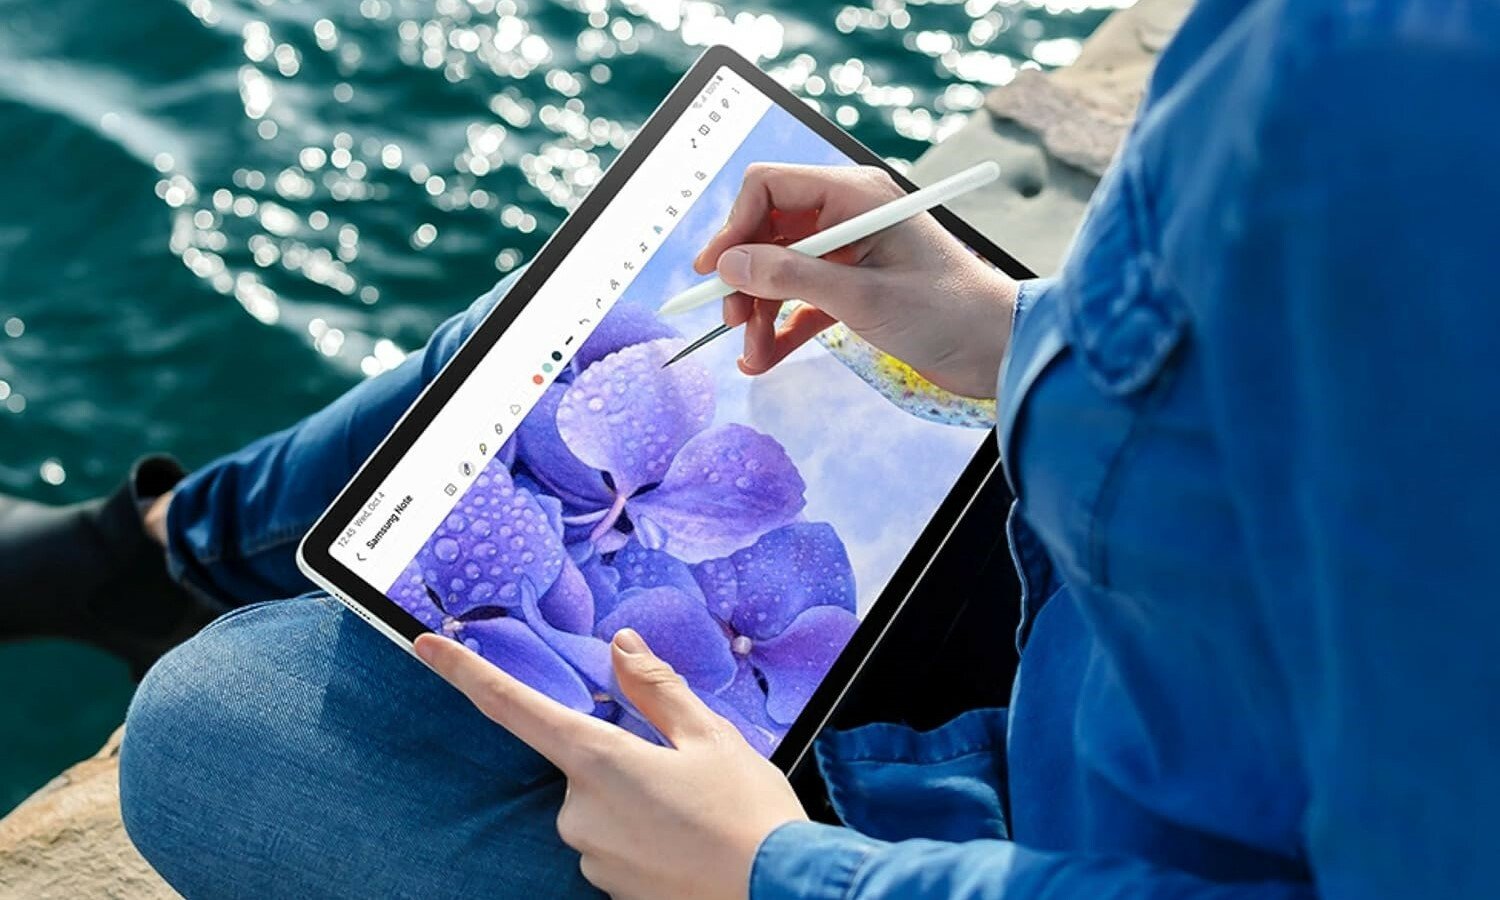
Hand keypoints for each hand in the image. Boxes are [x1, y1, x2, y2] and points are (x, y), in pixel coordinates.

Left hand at [414, 628, 806, 899]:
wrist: (779, 893)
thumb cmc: (748, 814)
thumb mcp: (710, 735)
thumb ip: (656, 687)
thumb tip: (621, 645)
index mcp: (599, 759)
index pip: (514, 706)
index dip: (466, 672)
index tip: (425, 645)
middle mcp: (580, 810)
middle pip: (584, 763)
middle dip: (626, 759)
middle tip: (688, 774)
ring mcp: (591, 855)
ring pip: (602, 806)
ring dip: (640, 801)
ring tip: (700, 815)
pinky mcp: (608, 889)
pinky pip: (616, 844)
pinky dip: (648, 836)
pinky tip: (690, 842)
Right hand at [693, 163, 1017, 398]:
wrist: (1001, 352)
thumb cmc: (948, 313)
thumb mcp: (861, 297)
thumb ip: (790, 277)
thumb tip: (730, 265)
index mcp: (856, 196)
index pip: (769, 189)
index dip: (733, 227)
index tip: (713, 272)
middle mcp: (849, 215)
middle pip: (768, 233)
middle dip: (746, 280)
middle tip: (731, 323)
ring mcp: (852, 252)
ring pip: (781, 271)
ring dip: (760, 312)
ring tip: (752, 356)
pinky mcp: (857, 287)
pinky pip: (803, 300)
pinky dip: (783, 327)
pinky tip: (766, 358)